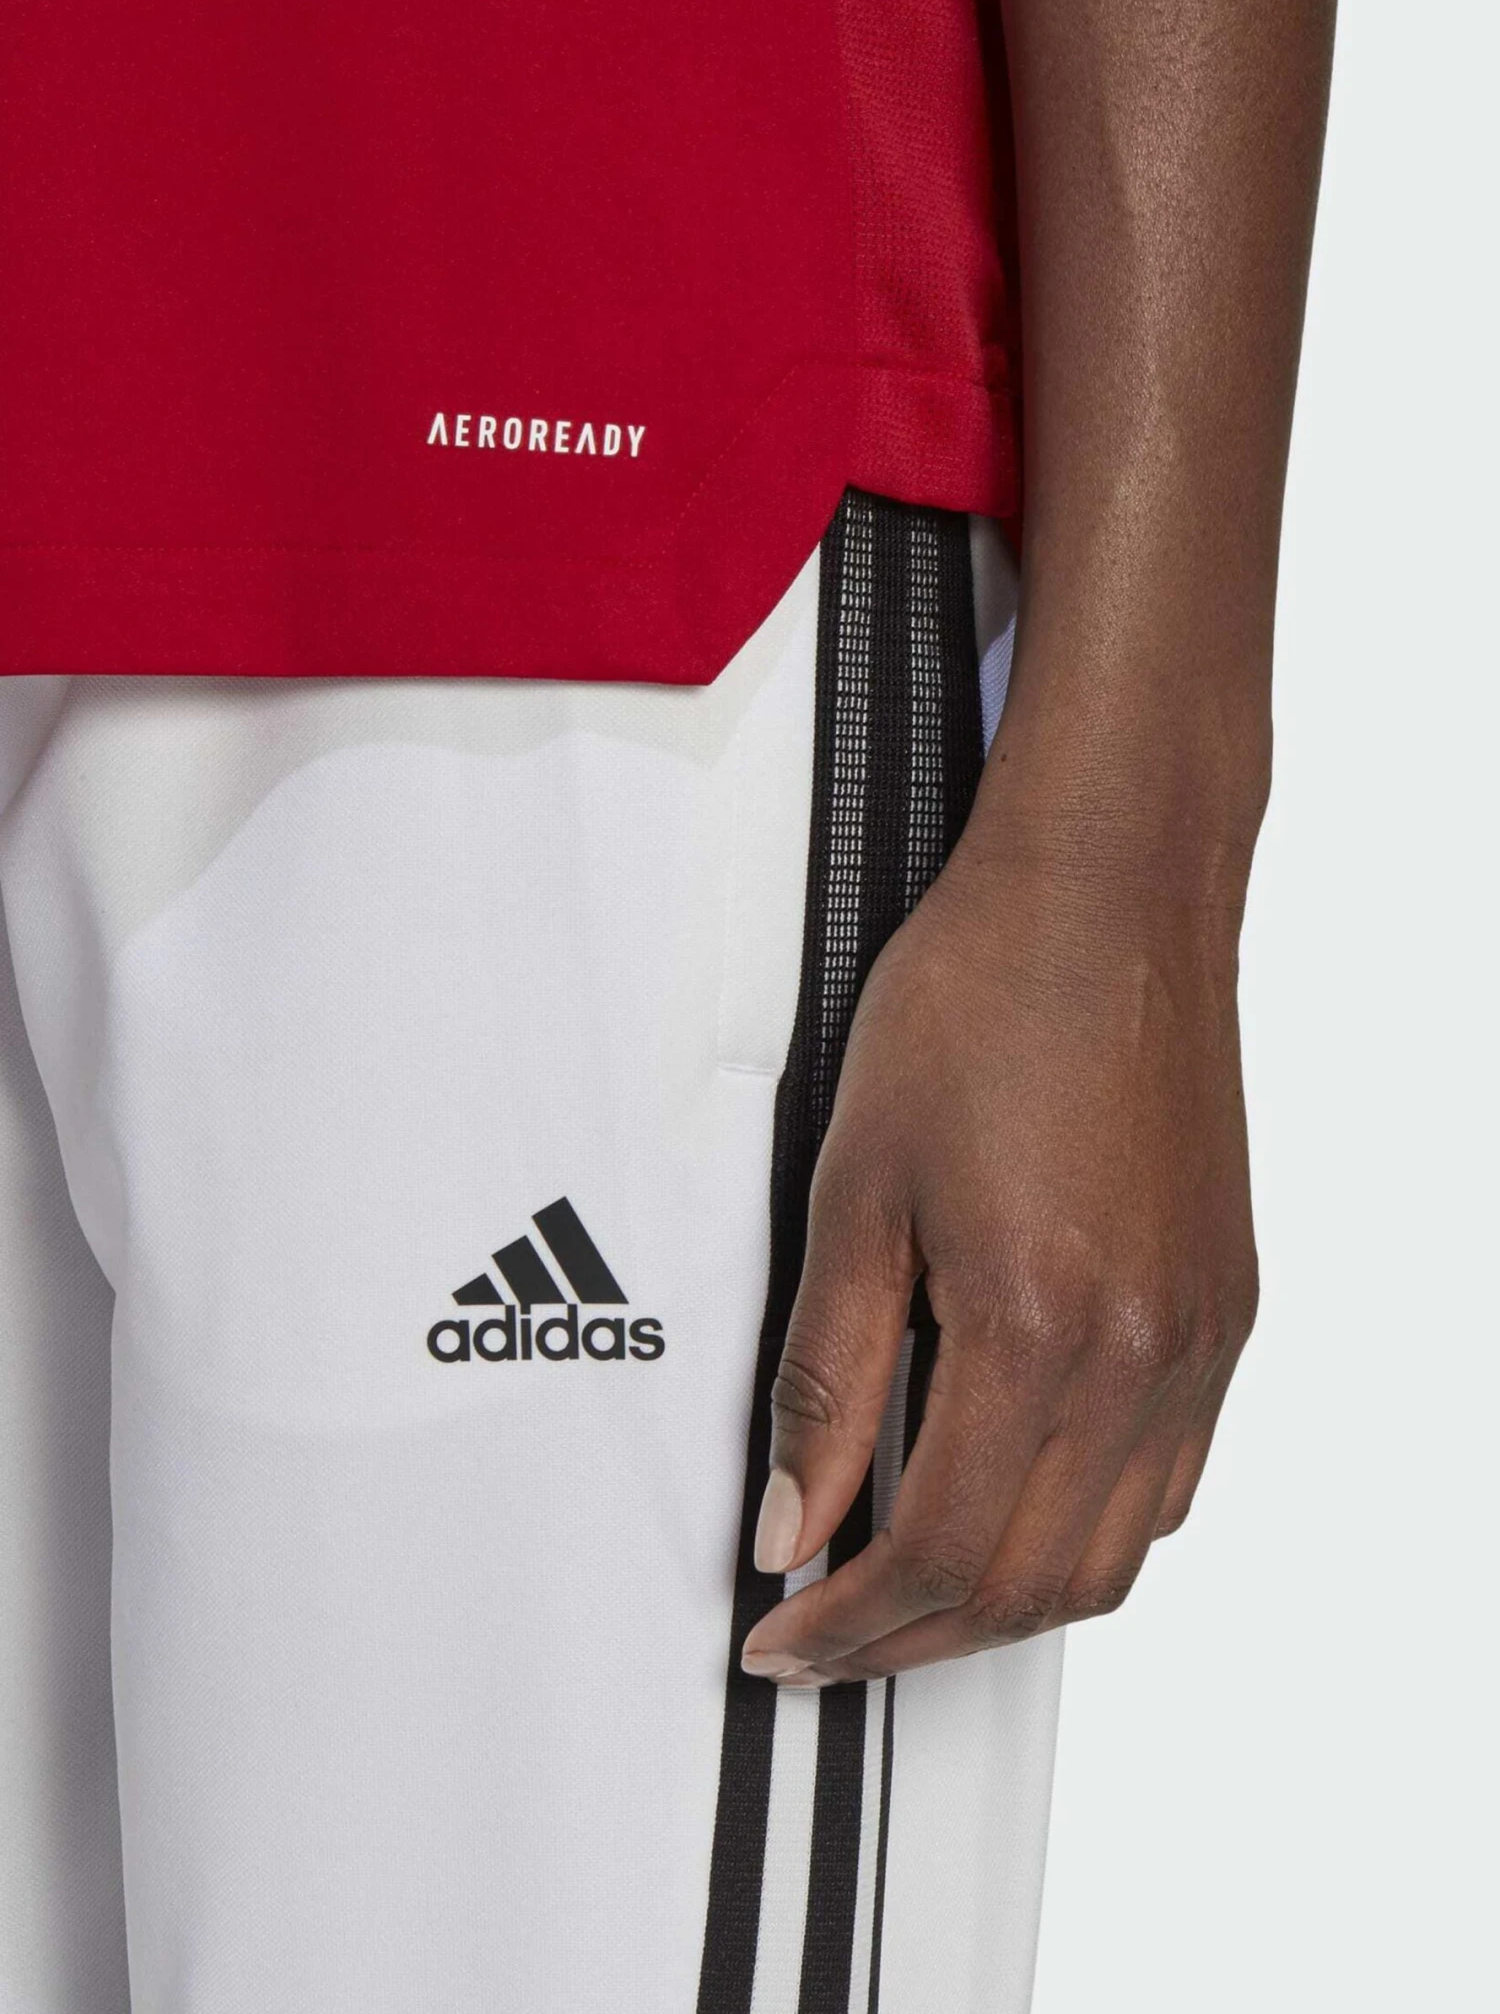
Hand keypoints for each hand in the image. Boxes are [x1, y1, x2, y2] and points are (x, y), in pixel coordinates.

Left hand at [740, 839, 1258, 1684]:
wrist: (1108, 899)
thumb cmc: (980, 1004)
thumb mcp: (857, 1187)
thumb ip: (824, 1372)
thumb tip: (795, 1518)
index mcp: (1041, 1327)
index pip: (941, 1552)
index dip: (850, 1624)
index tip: (784, 1637)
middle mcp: (1143, 1355)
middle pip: (1034, 1584)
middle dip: (915, 1640)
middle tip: (828, 1639)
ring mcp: (1200, 1339)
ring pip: (1115, 1557)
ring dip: (1004, 1603)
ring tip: (908, 1595)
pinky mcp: (1226, 1310)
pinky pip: (1170, 1483)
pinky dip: (1086, 1534)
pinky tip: (1017, 1505)